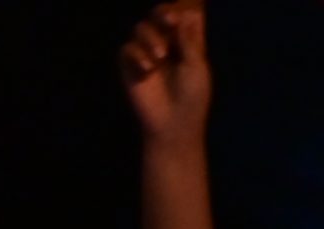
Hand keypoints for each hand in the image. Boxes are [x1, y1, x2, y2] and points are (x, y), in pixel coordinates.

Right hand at [121, 1, 209, 144]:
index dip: (181, 5)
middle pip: (158, 14)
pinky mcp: (130, 68)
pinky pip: (126, 50)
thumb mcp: (196, 65)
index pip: (182, 13)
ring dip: (151, 39)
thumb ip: (190, 40)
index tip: (181, 12)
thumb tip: (186, 14)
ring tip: (160, 57)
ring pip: (141, 29)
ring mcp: (146, 54)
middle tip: (171, 20)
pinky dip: (136, 56)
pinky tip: (147, 70)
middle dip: (163, 13)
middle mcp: (166, 42)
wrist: (173, 123)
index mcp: (187, 39)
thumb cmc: (193, 96)